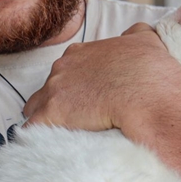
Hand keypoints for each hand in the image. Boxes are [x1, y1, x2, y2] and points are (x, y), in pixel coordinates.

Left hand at [24, 23, 180, 132]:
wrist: (146, 93)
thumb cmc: (148, 70)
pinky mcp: (51, 114)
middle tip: (73, 118)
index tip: (81, 98)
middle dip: (57, 102)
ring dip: (45, 120)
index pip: (65, 70)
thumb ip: (135, 35)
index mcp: (79, 53)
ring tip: (57, 135)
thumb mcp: (145, 40)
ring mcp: (54, 90)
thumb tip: (135, 33)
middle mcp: (62, 68)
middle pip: (48, 88)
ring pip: (36, 107)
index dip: (71, 86)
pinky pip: (32, 128)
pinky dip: (36, 137)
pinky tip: (43, 148)